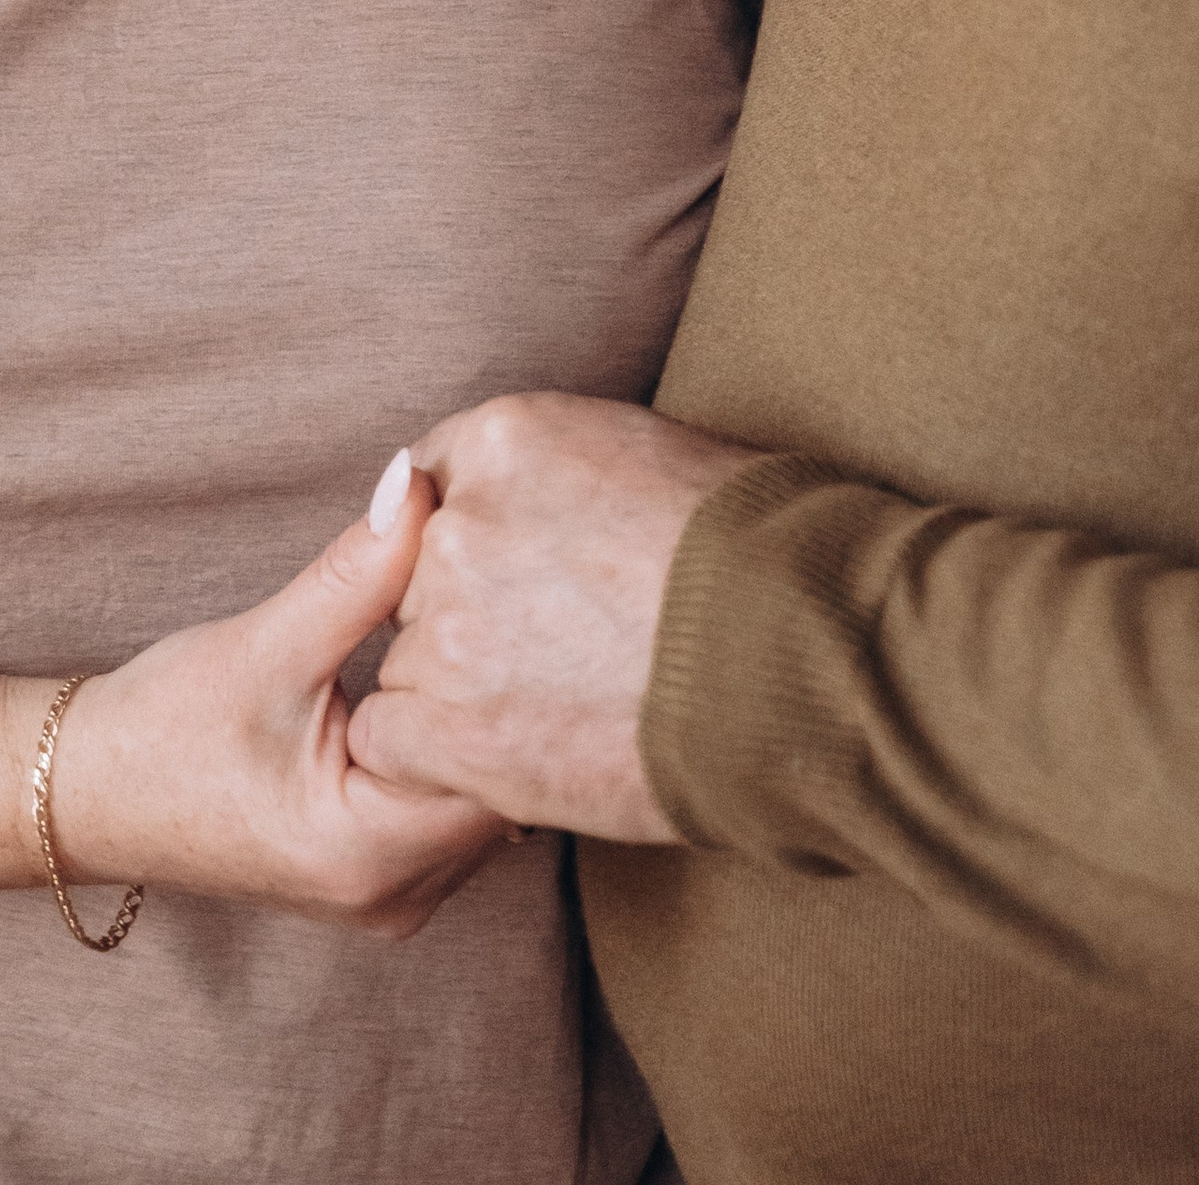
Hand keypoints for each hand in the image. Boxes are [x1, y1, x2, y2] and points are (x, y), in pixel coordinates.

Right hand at [45, 458, 508, 937]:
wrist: (93, 793)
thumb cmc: (165, 728)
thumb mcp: (267, 643)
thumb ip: (357, 573)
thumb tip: (421, 488)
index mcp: (369, 854)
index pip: (499, 765)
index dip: (509, 673)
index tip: (505, 594)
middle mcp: (397, 895)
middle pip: (504, 785)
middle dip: (501, 692)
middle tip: (502, 598)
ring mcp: (394, 894)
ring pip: (484, 794)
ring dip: (478, 716)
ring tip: (471, 633)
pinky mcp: (384, 873)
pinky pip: (452, 804)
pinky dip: (450, 741)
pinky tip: (438, 681)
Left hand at [345, 395, 756, 841]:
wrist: (804, 658)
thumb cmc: (763, 554)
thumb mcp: (648, 456)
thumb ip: (556, 476)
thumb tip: (527, 512)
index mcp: (506, 436)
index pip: (435, 491)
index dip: (479, 551)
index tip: (523, 589)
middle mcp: (459, 520)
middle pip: (420, 581)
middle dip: (475, 621)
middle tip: (561, 658)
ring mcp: (452, 622)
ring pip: (410, 664)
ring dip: (464, 697)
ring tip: (563, 714)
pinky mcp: (454, 724)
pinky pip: (393, 741)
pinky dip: (442, 762)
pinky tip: (513, 760)